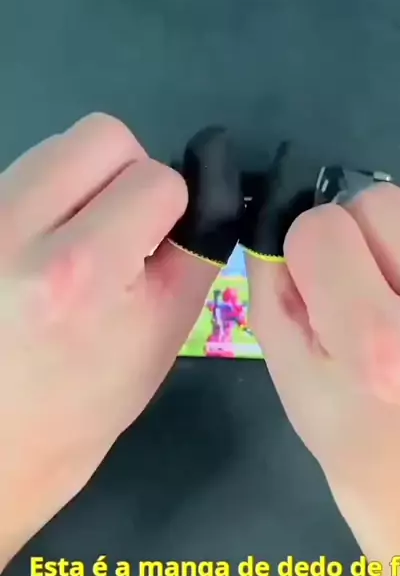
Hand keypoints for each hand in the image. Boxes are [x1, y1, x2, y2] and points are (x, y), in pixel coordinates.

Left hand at [0, 114, 216, 568]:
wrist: (0, 441)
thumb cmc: (86, 405)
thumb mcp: (162, 338)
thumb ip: (191, 256)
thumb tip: (204, 196)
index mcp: (81, 269)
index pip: (156, 178)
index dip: (173, 211)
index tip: (160, 249)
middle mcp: (14, 231)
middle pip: (100, 134)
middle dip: (129, 175)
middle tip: (123, 233)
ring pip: (54, 148)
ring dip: (82, 186)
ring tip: (76, 248)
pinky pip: (21, 177)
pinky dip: (43, 202)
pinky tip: (39, 256)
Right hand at [248, 183, 399, 575]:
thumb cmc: (359, 451)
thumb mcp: (292, 384)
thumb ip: (274, 294)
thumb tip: (279, 228)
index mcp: (380, 347)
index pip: (322, 229)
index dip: (300, 250)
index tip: (306, 284)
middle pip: (376, 202)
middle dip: (347, 234)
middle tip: (347, 286)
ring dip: (391, 236)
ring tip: (389, 292)